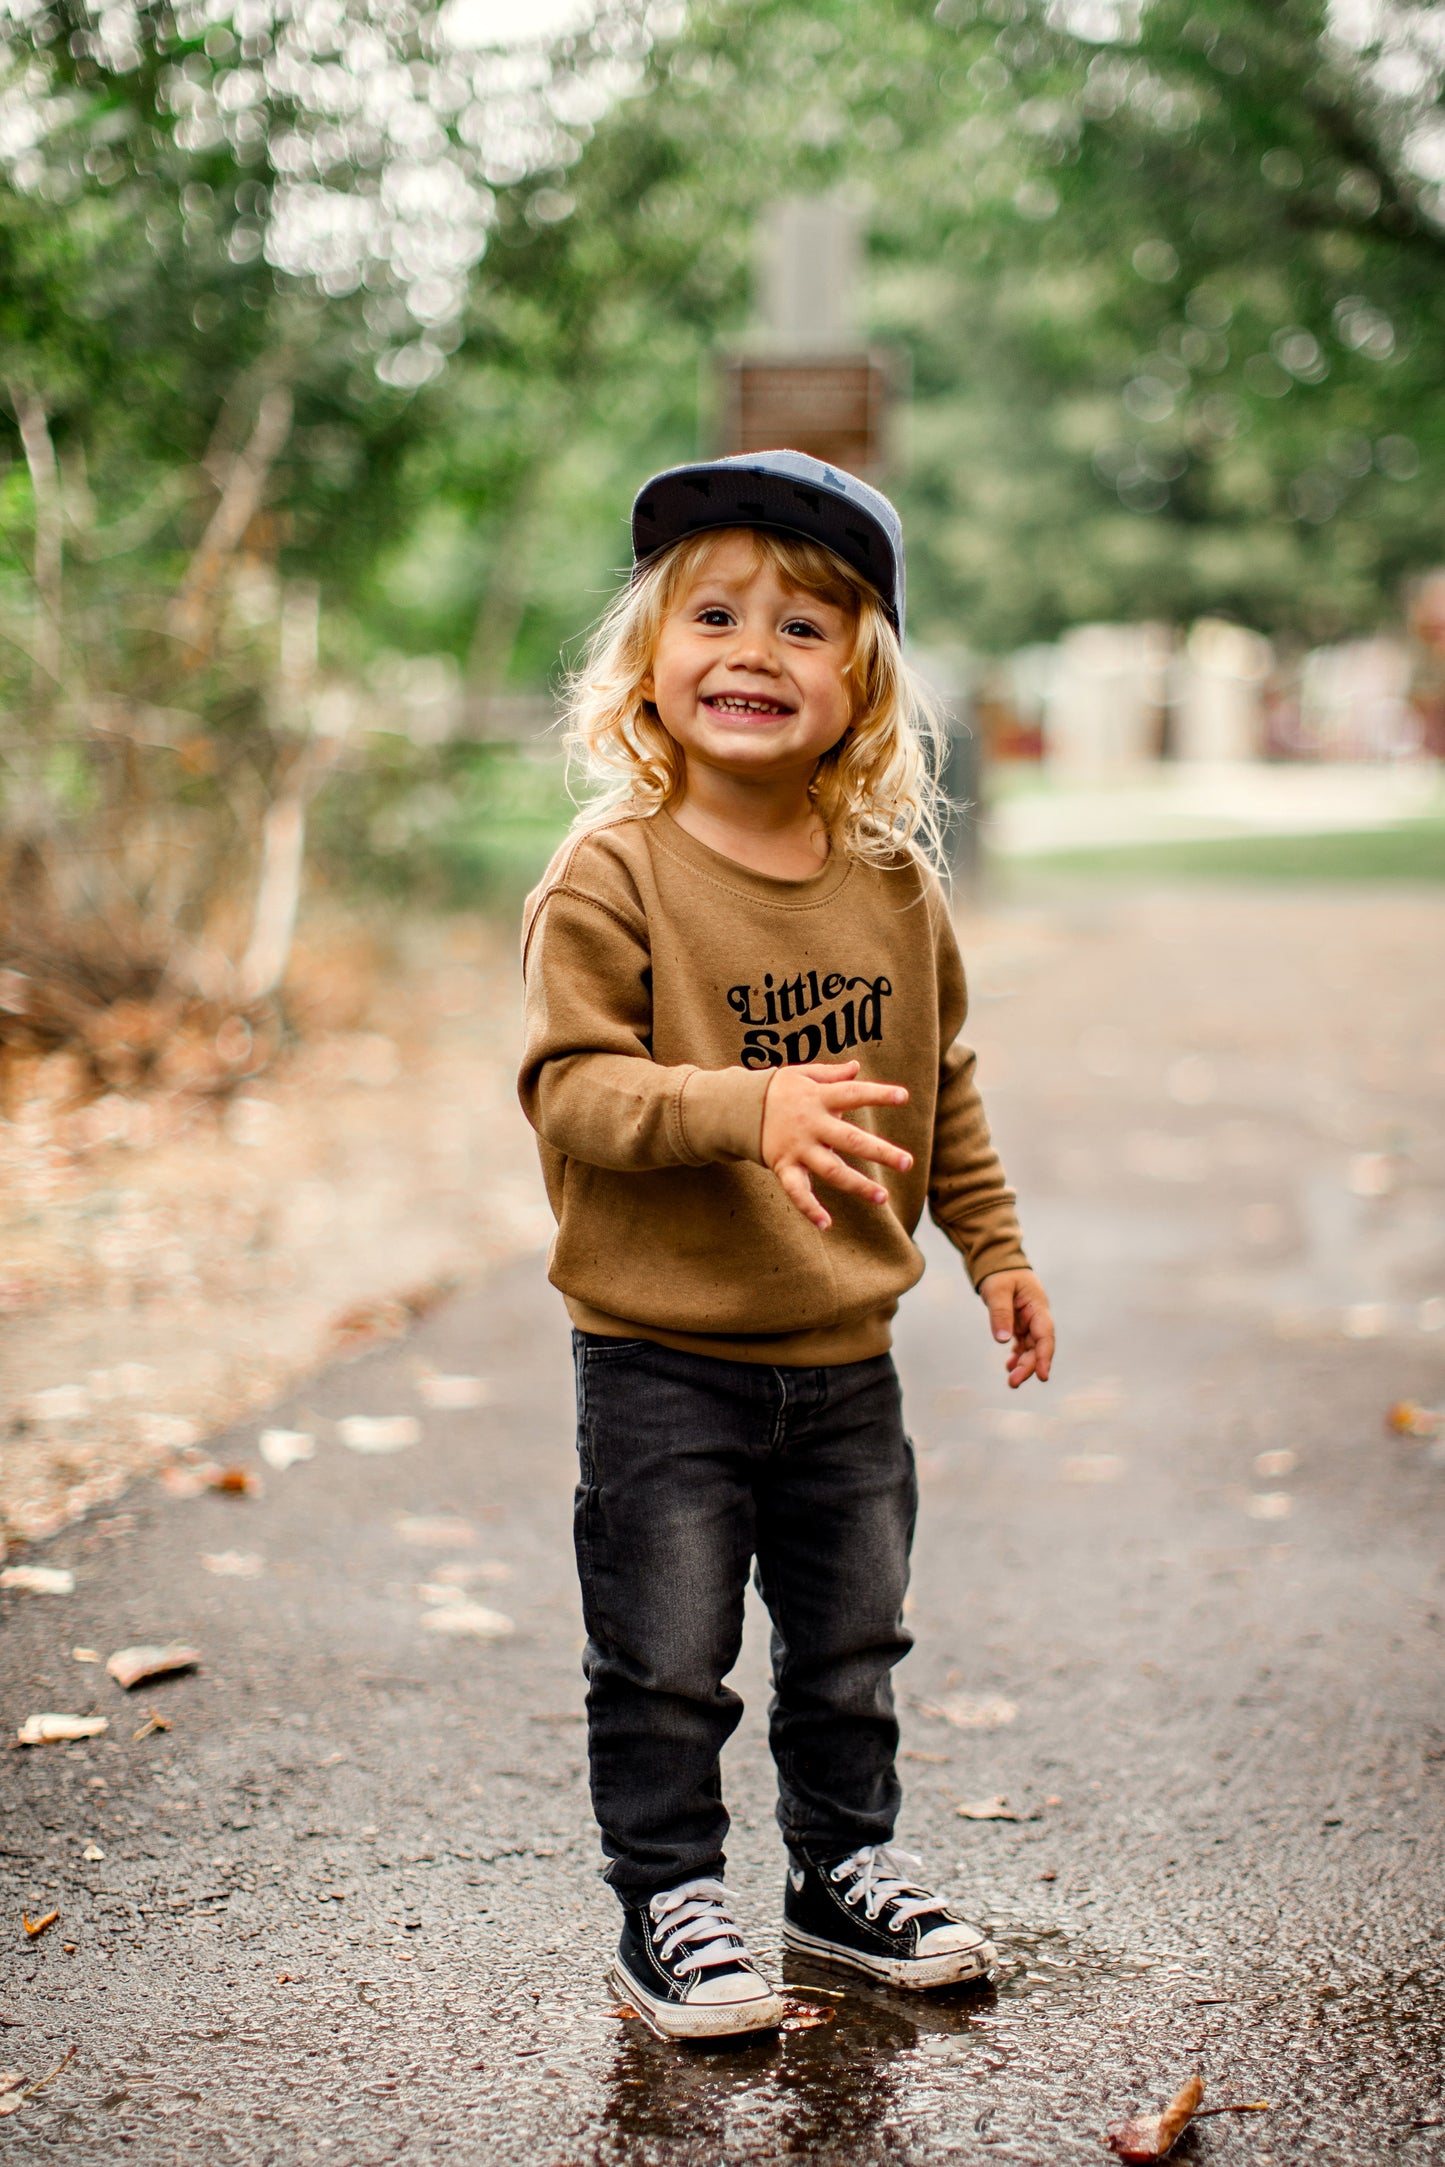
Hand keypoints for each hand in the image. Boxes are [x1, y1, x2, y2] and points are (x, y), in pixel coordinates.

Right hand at [760, 1060, 911, 1232]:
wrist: (736, 1108)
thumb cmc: (777, 1090)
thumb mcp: (802, 1075)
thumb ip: (831, 1074)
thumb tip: (857, 1067)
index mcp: (819, 1098)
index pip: (853, 1094)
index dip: (878, 1095)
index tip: (904, 1096)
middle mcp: (811, 1125)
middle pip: (848, 1139)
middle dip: (879, 1151)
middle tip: (908, 1163)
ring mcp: (798, 1148)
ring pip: (831, 1170)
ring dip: (857, 1185)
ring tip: (883, 1197)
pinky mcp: (784, 1167)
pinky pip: (796, 1191)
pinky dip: (809, 1209)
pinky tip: (826, 1224)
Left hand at [979, 1269, 1054, 1388]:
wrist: (999, 1263)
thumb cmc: (1000, 1274)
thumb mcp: (997, 1290)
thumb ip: (1000, 1313)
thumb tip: (1003, 1340)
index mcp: (1037, 1306)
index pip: (1045, 1335)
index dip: (1044, 1356)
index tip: (1042, 1376)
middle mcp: (1037, 1316)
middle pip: (1038, 1346)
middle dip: (1029, 1366)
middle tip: (1013, 1382)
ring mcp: (1029, 1321)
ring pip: (1030, 1348)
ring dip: (1023, 1364)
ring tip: (1012, 1380)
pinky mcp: (1021, 1324)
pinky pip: (1022, 1344)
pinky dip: (1017, 1356)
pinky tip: (1009, 1366)